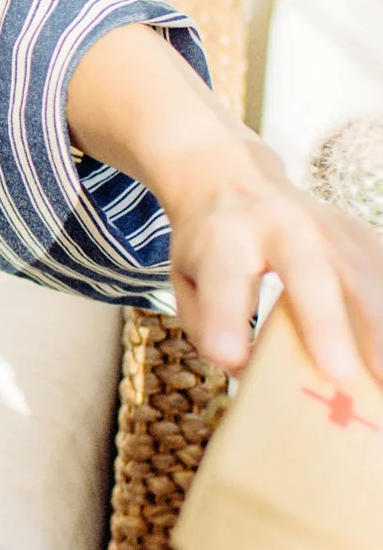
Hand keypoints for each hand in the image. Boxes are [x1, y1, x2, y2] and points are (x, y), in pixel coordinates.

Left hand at [163, 138, 382, 383]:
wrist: (230, 177)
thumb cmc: (210, 245)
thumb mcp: (186, 276)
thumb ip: (205, 323)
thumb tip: (243, 369)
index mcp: (223, 236)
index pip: (224, 278)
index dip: (225, 317)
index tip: (230, 357)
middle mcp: (278, 225)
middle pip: (307, 269)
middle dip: (324, 321)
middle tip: (338, 372)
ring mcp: (326, 226)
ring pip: (361, 271)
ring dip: (379, 324)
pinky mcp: (358, 234)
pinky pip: (381, 270)